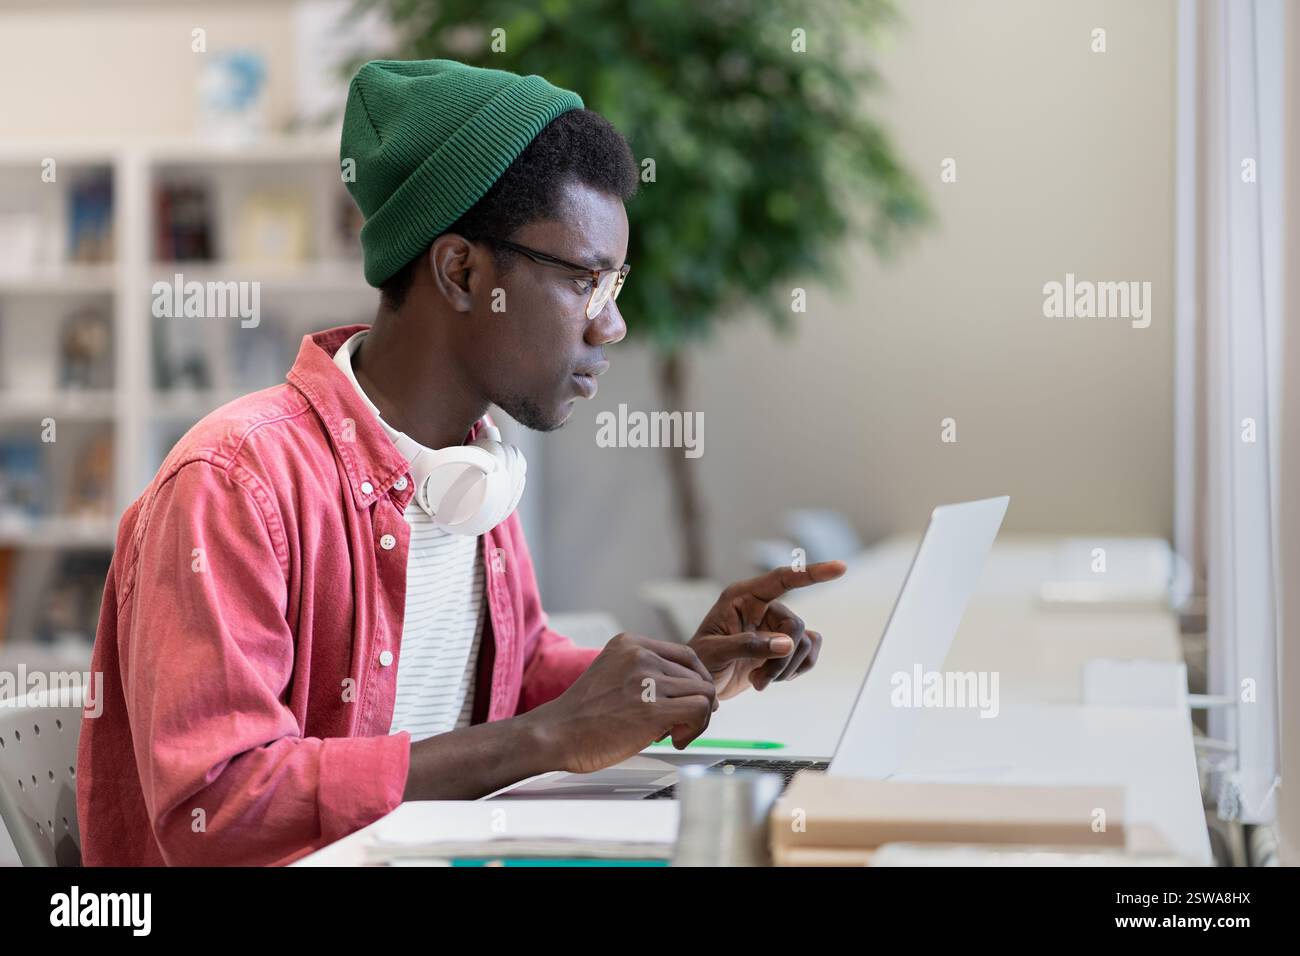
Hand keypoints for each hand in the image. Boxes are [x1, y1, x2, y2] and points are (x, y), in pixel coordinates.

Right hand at [526, 633, 717, 774]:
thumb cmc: (582, 715)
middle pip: (697, 676)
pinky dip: (695, 729)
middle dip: (695, 704)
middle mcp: (641, 655)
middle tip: (678, 726)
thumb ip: (644, 673)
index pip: (686, 656)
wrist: (555, 734)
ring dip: (697, 719)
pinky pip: (699, 710)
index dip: (695, 681)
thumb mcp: (612, 674)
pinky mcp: (653, 708)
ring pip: (704, 693)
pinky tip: (674, 739)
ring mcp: (647, 680)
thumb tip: (687, 689)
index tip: (690, 701)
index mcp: (630, 643)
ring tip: (674, 734)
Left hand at [687, 561, 845, 698]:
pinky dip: (798, 669)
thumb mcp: (716, 652)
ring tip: (759, 682)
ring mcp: (775, 626)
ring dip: (786, 669)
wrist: (701, 683)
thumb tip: (786, 644)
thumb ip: (749, 646)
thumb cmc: (700, 662)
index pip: (782, 579)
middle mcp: (762, 607)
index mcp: (743, 597)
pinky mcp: (784, 645)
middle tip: (760, 680)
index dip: (812, 573)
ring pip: (804, 643)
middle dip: (782, 658)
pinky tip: (776, 678)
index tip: (840, 568)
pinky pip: (810, 652)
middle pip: (795, 625)